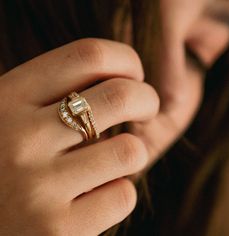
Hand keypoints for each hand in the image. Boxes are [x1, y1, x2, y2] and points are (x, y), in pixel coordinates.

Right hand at [0, 39, 158, 234]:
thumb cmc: (6, 160)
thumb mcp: (16, 115)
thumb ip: (55, 94)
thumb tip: (121, 77)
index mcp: (9, 99)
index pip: (89, 55)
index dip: (126, 60)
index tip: (134, 76)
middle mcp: (20, 139)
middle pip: (120, 96)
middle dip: (147, 99)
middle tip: (145, 110)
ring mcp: (36, 188)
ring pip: (130, 150)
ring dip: (133, 152)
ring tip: (113, 159)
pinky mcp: (56, 231)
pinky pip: (121, 196)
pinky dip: (118, 192)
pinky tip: (96, 196)